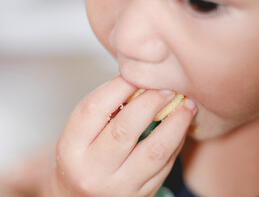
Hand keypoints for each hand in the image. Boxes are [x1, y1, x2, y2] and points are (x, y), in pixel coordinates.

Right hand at [44, 75, 195, 196]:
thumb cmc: (82, 156)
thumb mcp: (80, 132)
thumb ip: (105, 108)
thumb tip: (141, 81)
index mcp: (71, 148)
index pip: (94, 109)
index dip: (119, 86)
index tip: (138, 73)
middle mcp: (92, 171)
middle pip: (125, 131)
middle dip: (151, 103)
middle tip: (168, 88)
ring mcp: (118, 187)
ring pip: (154, 152)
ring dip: (176, 124)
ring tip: (188, 105)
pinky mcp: (140, 195)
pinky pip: (165, 167)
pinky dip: (176, 142)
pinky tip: (180, 127)